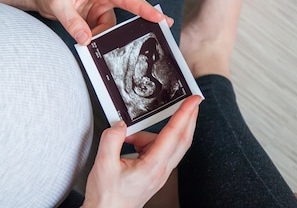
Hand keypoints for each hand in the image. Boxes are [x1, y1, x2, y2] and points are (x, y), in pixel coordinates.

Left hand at [31, 0, 173, 44]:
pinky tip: (86, 42)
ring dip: (102, 37)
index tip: (160, 17)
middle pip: (128, 11)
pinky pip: (100, 32)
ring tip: (86, 38)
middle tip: (163, 30)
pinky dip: (95, 39)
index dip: (145, 8)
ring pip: (110, 28)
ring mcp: (99, 8)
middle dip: (143, 20)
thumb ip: (72, 22)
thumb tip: (86, 40)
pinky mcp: (93, 18)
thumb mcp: (58, 4)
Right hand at [82, 96, 200, 207]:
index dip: (184, 114)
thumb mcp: (103, 163)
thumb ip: (112, 139)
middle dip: (189, 118)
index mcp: (152, 167)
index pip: (173, 134)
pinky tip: (129, 144)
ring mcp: (159, 173)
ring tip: (127, 138)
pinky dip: (146, 141)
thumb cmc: (107, 197)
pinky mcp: (154, 173)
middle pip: (182, 139)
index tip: (193, 100)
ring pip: (168, 144)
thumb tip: (121, 125)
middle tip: (192, 101)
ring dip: (154, 133)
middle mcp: (160, 170)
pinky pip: (158, 150)